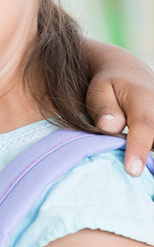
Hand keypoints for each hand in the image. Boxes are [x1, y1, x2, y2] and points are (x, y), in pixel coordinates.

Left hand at [84, 39, 153, 176]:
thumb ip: (103, 108)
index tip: (132, 170)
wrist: (128, 73)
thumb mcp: (98, 90)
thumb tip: (110, 127)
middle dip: (145, 156)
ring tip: (134, 171)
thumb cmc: (108, 85)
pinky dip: (147, 152)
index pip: (145, 126)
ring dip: (147, 155)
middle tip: (131, 173)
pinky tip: (138, 163)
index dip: (139, 148)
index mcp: (144, 97)